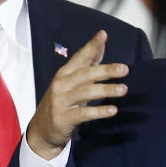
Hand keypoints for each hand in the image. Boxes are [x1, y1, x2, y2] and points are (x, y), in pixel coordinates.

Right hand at [25, 30, 128, 159]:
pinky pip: (83, 114)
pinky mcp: (63, 118)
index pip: (80, 57)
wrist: (41, 131)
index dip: (91, 46)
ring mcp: (60, 102)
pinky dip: (99, 111)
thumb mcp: (70, 84)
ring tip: (123, 89)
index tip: (103, 35)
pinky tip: (112, 110)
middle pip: (85, 74)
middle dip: (105, 70)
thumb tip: (100, 47)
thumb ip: (85, 67)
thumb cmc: (60, 104)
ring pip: (85, 92)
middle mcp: (61, 85)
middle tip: (124, 69)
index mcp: (64, 74)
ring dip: (106, 90)